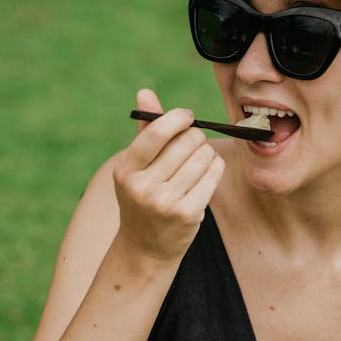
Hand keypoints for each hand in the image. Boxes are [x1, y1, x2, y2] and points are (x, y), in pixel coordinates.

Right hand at [112, 89, 224, 263]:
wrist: (145, 248)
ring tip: (200, 159)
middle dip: (196, 136)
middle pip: (185, 143)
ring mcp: (165, 202)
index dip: (177, 118)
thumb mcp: (136, 168)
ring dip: (207, 153)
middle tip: (195, 141)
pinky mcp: (187, 213)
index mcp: (126, 170)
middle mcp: (142, 186)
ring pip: (202, 157)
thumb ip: (144, 132)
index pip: (156, 133)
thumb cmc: (143, 199)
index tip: (187, 117)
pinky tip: (208, 171)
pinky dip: (215, 167)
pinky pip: (212, 175)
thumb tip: (145, 92)